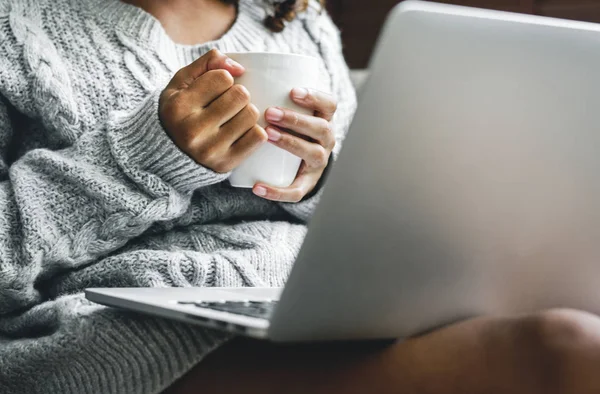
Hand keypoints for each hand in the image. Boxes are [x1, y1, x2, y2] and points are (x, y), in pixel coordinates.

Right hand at [159, 49, 267, 172]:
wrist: (169, 154)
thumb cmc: (180, 111)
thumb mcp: (182, 82)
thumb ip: (209, 63)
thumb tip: (239, 68)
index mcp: (179, 107)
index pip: (223, 77)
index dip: (223, 78)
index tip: (214, 89)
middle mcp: (193, 130)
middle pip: (241, 95)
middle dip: (237, 94)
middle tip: (227, 103)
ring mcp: (210, 150)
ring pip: (251, 115)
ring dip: (246, 112)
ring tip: (232, 117)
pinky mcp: (226, 163)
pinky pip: (258, 136)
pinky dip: (254, 130)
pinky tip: (241, 131)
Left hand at [252, 88, 337, 201]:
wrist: (297, 163)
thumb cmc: (285, 125)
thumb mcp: (285, 107)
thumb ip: (267, 88)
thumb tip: (235, 63)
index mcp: (323, 119)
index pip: (329, 104)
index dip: (315, 97)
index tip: (293, 91)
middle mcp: (326, 140)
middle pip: (321, 129)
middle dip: (296, 120)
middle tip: (270, 112)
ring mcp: (318, 163)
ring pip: (312, 154)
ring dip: (291, 143)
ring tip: (267, 135)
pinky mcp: (305, 184)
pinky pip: (295, 191)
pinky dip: (277, 191)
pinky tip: (257, 187)